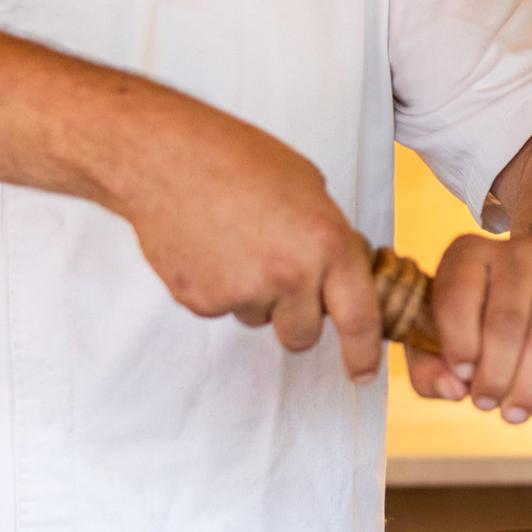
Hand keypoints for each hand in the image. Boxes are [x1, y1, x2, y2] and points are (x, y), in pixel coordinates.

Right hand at [109, 92, 383, 382]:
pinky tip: (209, 246)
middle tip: (280, 277)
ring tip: (236, 241)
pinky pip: (222, 308)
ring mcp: (244, 291)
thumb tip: (340, 278)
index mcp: (327, 241)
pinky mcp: (202, 301)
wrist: (167, 158)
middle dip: (296, 319)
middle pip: (303, 335)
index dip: (364, 352)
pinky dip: (218, 286)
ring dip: (255, 295)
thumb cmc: (238, 160)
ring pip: (260, 319)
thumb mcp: (309, 188)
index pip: (359, 316)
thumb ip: (329, 239)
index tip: (364, 372)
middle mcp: (291, 273)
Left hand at [404, 232, 531, 421]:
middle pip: (507, 320)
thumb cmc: (475, 326)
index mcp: (468, 255)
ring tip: (515, 413)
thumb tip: (452, 388)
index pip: (459, 295)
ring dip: (530, 385)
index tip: (462, 376)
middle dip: (495, 375)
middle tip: (487, 404)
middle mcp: (517, 253)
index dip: (458, 343)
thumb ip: (427, 369)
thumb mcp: (436, 339)